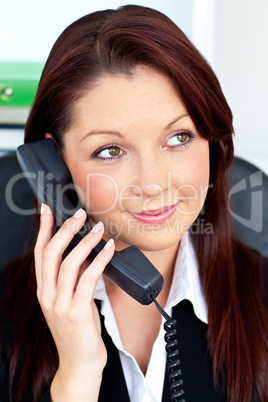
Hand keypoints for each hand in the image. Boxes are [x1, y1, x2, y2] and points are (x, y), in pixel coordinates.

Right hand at [34, 204, 114, 400]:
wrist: (79, 364)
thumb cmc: (77, 331)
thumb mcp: (70, 300)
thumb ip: (74, 278)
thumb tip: (85, 253)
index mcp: (44, 290)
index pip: (40, 253)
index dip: (42, 230)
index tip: (47, 210)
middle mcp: (48, 295)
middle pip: (50, 254)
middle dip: (64, 230)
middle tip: (78, 214)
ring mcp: (60, 304)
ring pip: (68, 264)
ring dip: (84, 242)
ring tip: (98, 229)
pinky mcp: (76, 312)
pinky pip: (88, 279)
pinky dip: (99, 260)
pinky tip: (108, 250)